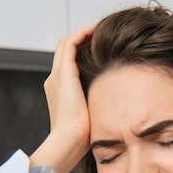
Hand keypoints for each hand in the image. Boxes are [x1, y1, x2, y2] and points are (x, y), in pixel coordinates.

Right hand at [30, 24, 95, 172]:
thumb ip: (97, 108)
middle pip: (65, 50)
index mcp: (59, 91)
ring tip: (101, 30)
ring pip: (67, 43)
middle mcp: (55, 80)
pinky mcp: (64, 73)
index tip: (100, 51)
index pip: (68, 64)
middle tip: (102, 36)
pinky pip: (71, 43)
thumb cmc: (81, 138)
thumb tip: (117, 108)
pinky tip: (98, 32)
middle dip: (83, 41)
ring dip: (83, 34)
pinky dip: (83, 35)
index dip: (82, 54)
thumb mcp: (91, 119)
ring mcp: (58, 75)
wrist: (68, 142)